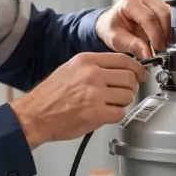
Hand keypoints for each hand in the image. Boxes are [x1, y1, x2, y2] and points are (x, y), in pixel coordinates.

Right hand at [10, 52, 148, 147]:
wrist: (34, 115)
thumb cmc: (50, 95)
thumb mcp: (70, 69)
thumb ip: (95, 67)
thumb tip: (120, 70)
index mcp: (86, 61)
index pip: (123, 59)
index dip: (137, 68)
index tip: (141, 74)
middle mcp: (92, 75)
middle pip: (129, 78)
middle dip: (130, 87)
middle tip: (121, 93)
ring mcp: (95, 94)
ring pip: (127, 96)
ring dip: (121, 102)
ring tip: (107, 105)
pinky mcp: (96, 113)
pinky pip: (120, 113)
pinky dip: (114, 115)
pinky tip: (103, 114)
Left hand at [95, 0, 171, 58]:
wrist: (112, 23)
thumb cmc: (112, 28)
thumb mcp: (116, 39)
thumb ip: (133, 46)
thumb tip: (149, 54)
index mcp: (130, 2)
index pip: (148, 17)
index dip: (155, 35)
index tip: (158, 49)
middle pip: (163, 14)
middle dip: (165, 35)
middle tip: (162, 50)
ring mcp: (154, 0)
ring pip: (170, 15)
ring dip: (169, 32)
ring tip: (162, 46)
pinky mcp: (161, 6)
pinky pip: (172, 17)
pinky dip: (170, 30)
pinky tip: (164, 40)